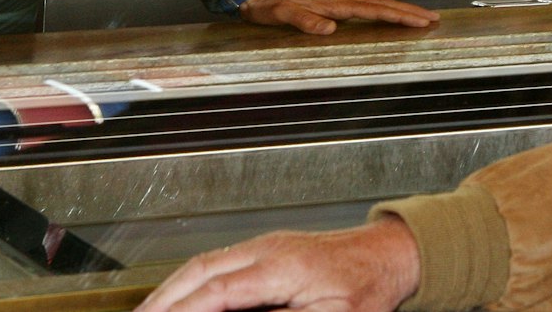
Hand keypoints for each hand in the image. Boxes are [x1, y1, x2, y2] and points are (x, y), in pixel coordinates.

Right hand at [138, 218, 420, 311]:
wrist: (388, 255)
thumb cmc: (368, 288)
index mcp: (281, 266)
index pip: (217, 289)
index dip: (183, 308)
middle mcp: (267, 249)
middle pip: (199, 271)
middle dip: (164, 298)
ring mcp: (265, 245)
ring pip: (204, 263)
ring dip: (172, 288)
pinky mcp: (267, 249)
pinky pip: (217, 261)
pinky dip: (191, 280)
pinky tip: (183, 296)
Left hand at [237, 0, 439, 35]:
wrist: (255, 0)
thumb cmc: (268, 9)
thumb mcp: (280, 16)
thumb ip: (303, 21)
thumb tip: (330, 28)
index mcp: (332, 4)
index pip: (372, 10)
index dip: (397, 15)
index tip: (419, 21)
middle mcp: (339, 2)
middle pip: (382, 5)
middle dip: (408, 11)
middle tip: (434, 19)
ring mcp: (338, 4)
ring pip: (377, 6)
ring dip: (401, 11)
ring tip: (423, 18)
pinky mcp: (334, 9)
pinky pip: (367, 10)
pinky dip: (385, 13)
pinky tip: (392, 18)